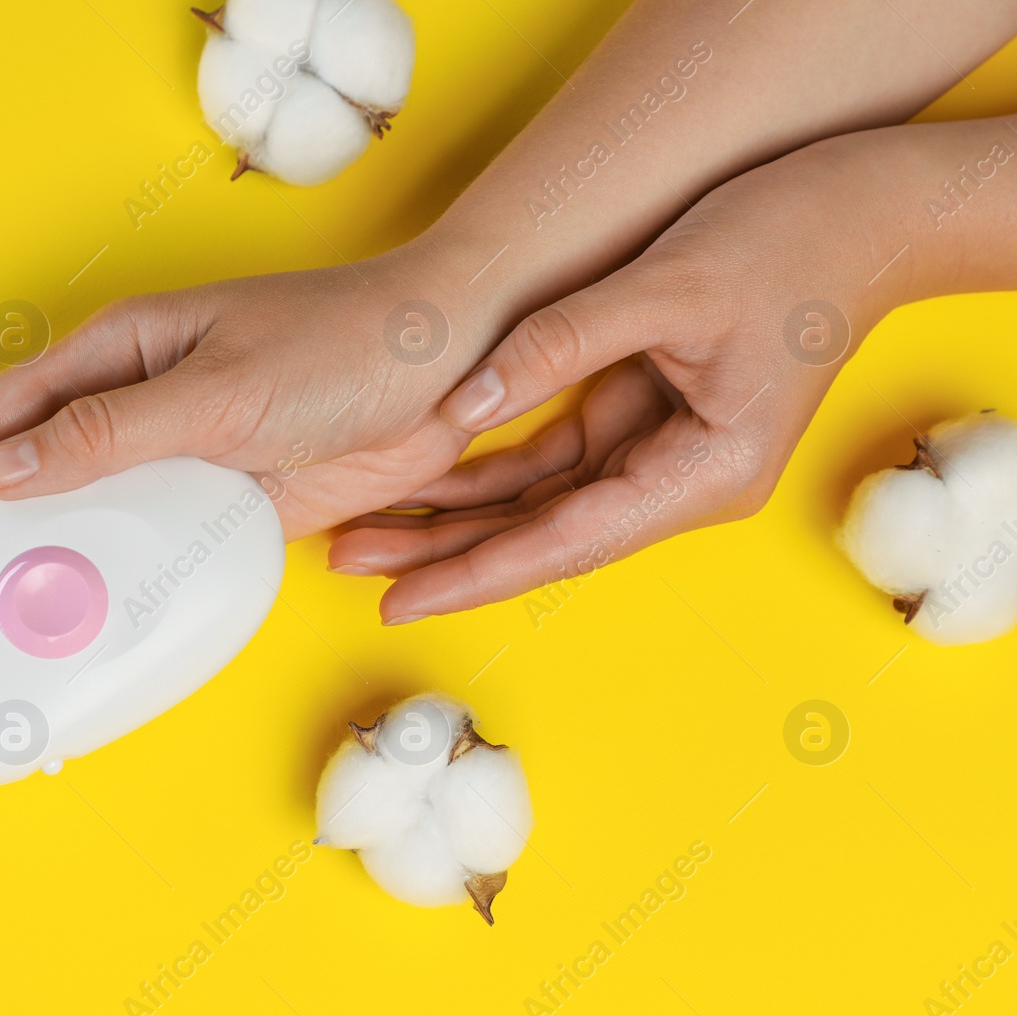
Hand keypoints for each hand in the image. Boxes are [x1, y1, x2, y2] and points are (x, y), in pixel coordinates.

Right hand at [0, 248, 486, 567]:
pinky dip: (107, 586)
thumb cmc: (341, 343)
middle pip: (13, 475)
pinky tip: (81, 625)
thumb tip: (0, 471)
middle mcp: (131, 406)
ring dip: (25, 570)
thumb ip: (109, 434)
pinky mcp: (220, 502)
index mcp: (114, 356)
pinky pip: (144, 549)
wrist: (446, 367)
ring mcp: (172, 458)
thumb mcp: (217, 388)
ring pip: (74, 521)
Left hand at [330, 128, 915, 621]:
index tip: (402, 604)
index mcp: (703, 474)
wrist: (866, 212)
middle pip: (543, 538)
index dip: (477, 575)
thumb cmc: (789, 242)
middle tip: (350, 560)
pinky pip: (553, 460)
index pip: (566, 543)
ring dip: (457, 517)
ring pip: (539, 505)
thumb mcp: (667, 286)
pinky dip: (492, 469)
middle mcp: (680, 481)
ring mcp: (661, 454)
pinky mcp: (646, 418)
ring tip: (366, 527)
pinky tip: (427, 476)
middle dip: (446, 554)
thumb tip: (462, 407)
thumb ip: (559, 345)